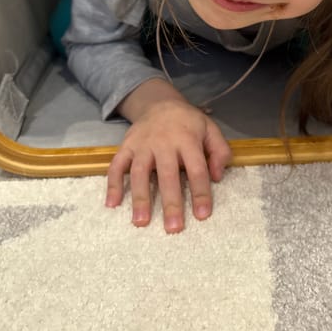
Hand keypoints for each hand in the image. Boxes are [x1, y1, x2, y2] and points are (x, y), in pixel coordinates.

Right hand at [105, 81, 231, 233]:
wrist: (159, 102)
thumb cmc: (187, 122)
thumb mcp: (210, 129)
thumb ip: (219, 151)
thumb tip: (217, 176)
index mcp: (187, 139)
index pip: (196, 169)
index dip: (200, 192)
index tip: (202, 215)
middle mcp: (163, 142)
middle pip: (167, 175)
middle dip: (170, 202)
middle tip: (173, 227)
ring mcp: (142, 145)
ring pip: (140, 173)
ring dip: (140, 198)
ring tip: (141, 222)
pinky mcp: (126, 146)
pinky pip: (117, 165)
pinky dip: (113, 184)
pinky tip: (112, 203)